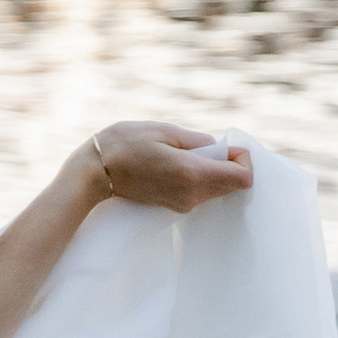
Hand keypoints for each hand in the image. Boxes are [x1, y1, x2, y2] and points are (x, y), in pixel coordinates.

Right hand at [85, 122, 255, 213]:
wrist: (95, 172)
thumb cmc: (126, 144)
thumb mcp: (165, 130)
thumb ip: (199, 140)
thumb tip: (219, 147)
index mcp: (193, 173)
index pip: (243, 177)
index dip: (243, 158)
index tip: (226, 144)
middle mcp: (193, 195)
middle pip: (234, 185)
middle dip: (230, 163)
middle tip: (207, 145)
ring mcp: (184, 204)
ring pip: (219, 189)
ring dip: (215, 170)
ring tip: (187, 153)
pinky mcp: (175, 207)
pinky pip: (202, 193)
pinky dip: (202, 178)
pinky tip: (179, 165)